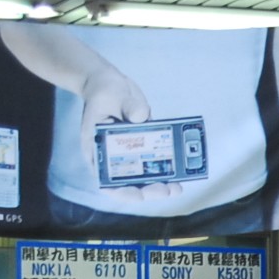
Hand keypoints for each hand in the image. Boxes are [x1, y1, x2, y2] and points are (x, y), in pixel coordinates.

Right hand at [77, 66, 182, 201]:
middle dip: (149, 190)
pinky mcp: (142, 145)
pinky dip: (167, 166)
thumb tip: (141, 116)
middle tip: (167, 190)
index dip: (122, 192)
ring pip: (143, 176)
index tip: (139, 195)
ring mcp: (128, 153)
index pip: (105, 180)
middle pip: (128, 183)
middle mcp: (112, 157)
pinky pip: (154, 161)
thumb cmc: (104, 89)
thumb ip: (126, 105)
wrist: (110, 82)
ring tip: (177, 187)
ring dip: (161, 183)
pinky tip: (182, 169)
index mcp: (97, 150)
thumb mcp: (111, 94)